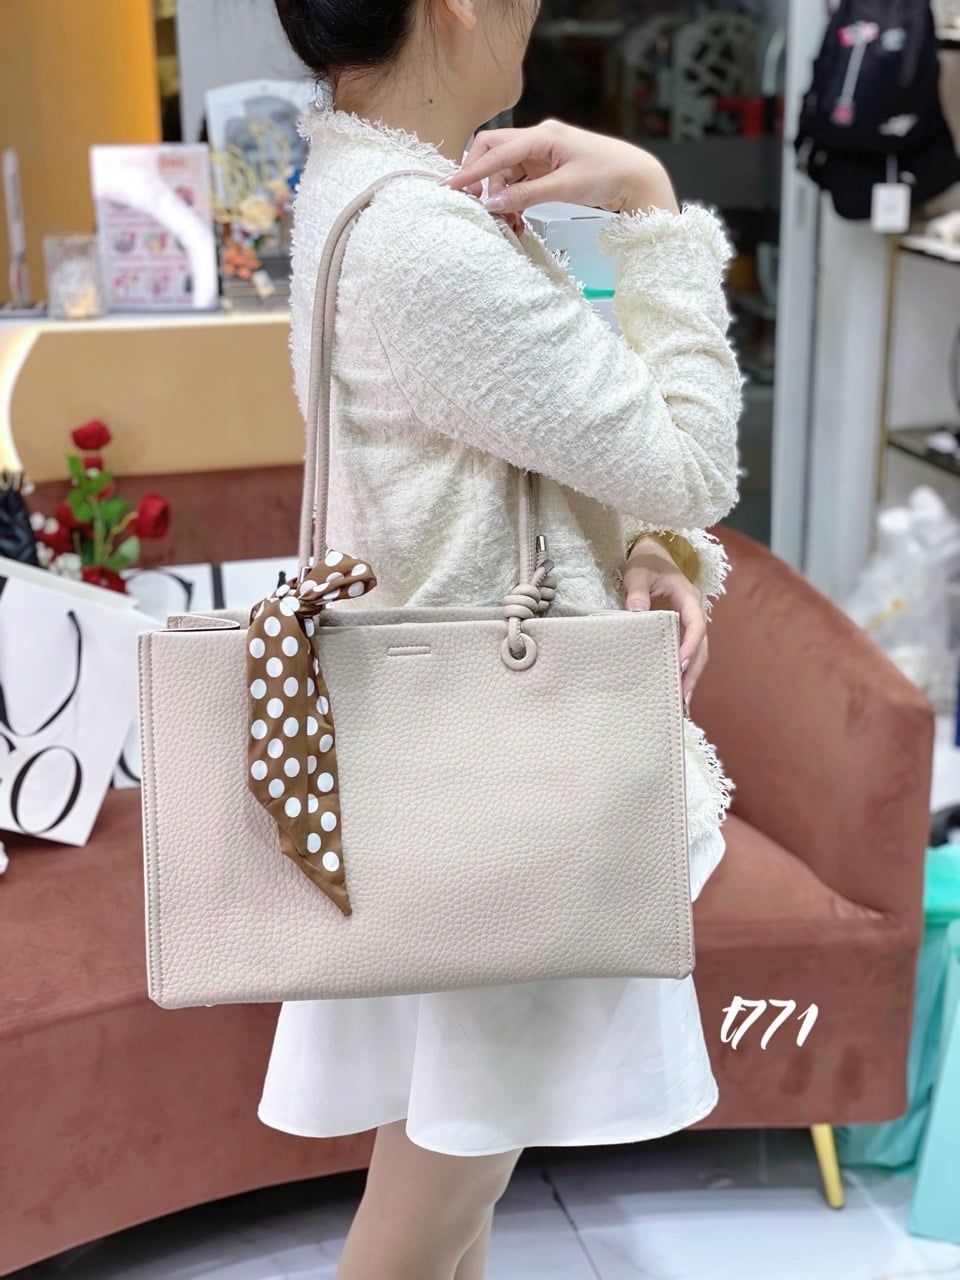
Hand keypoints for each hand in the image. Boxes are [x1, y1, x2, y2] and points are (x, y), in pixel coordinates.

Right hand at [443, 118, 678, 221]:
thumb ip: (526, 195)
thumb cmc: (608, 175)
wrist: (638, 177)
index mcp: (543, 136)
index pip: (496, 151)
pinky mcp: (548, 167)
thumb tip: (493, 203)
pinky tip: (516, 219)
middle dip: (481, 178)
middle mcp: (539, 139)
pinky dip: (514, 198)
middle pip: (494, 152)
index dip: (471, 170)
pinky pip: (520, 180)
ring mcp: (543, 153)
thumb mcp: (564, 188)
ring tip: (506, 224)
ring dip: (500, 196)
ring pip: (506, 171)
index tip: (450, 187)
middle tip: (474, 206)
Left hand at [622, 535, 707, 712]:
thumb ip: (637, 591)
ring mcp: (689, 622)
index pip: (696, 624)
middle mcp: (694, 612)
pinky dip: (684, 671)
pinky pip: (687, 652)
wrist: (651, 554)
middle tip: (683, 696)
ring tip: (682, 703)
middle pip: (701, 646)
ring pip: (697, 653)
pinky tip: (676, 691)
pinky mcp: (681, 630)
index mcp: (688, 597)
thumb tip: (637, 611)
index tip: (681, 664)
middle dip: (693, 671)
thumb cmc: (645, 563)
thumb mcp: (637, 573)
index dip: (690, 644)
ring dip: (691, 676)